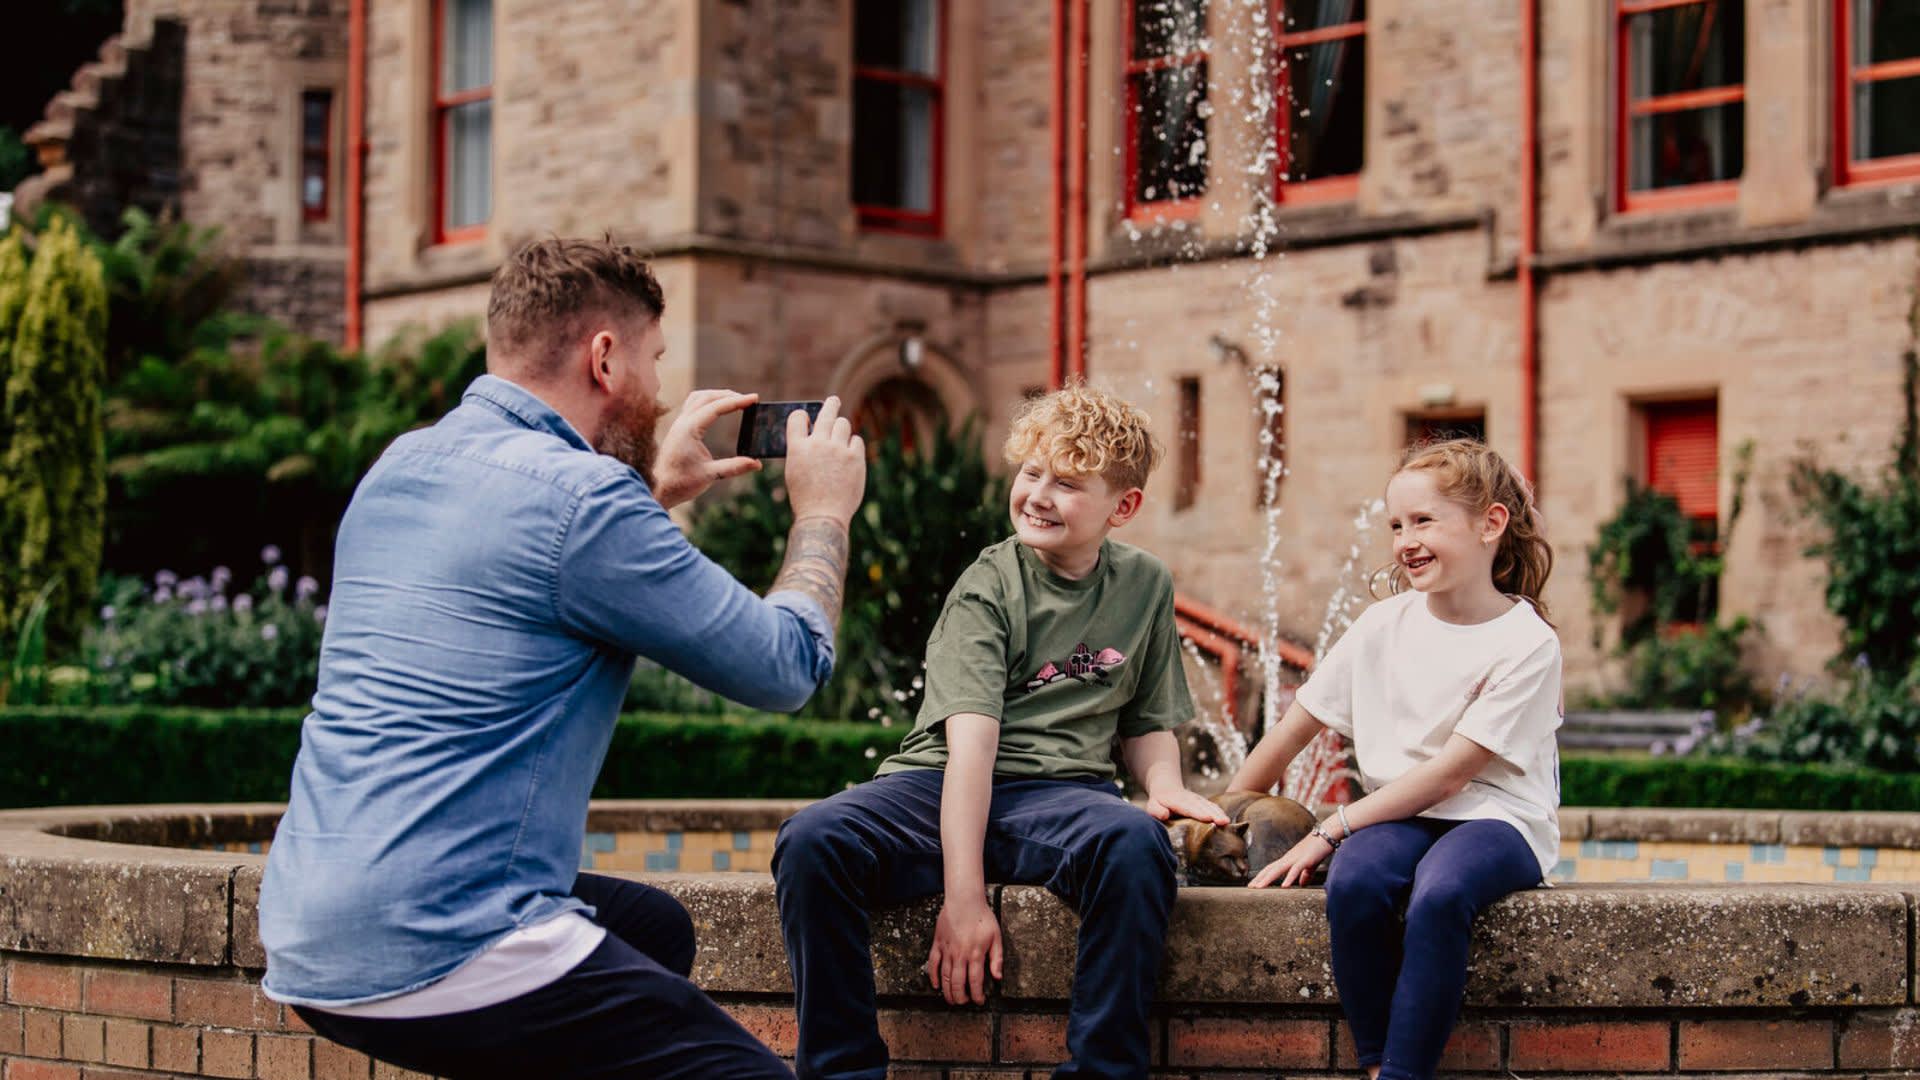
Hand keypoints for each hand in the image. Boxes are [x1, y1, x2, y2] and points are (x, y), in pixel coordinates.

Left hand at [652, 390, 762, 508]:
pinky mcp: (679, 428)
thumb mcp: (710, 475)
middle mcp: (683, 422)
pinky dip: (708, 401)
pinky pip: (693, 405)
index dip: (737, 401)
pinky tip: (717, 408)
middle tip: (749, 400)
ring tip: (735, 400)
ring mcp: (679, 423)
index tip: (754, 398)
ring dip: (717, 395)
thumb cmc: (681, 483)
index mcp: (689, 430)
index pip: (716, 407)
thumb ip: (734, 467)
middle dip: (729, 395)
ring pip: (699, 398)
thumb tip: (757, 463)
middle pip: (708, 397)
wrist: (658, 488)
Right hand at [783, 395, 865, 526]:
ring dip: (841, 427)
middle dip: (830, 404)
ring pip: (843, 423)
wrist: (823, 515)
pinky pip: (856, 440)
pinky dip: (853, 445)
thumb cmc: (806, 498)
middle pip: (826, 413)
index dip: (803, 415)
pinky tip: (850, 454)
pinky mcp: (855, 457)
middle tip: (833, 400)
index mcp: (797, 447)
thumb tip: (812, 437)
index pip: (797, 417)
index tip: (807, 416)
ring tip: (841, 432)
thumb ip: (802, 451)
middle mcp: (817, 443)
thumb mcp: (794, 472)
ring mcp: (837, 449)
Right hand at [926, 898, 1001, 1005]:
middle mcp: (960, 955)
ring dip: (948, 992)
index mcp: (976, 954)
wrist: (964, 900)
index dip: (977, 995)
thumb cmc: (982, 917)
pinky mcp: (938, 944)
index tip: (979, 1001)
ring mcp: (947, 950)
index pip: (975, 982)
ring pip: (945, 977)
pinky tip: (937, 985)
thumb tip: (997, 977)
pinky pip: (933, 964)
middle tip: (964, 1002)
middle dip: (961, 998)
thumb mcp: (996, 936)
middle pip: (958, 983)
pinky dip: (933, 977)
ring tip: (952, 1000)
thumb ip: (997, 958)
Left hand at [1143, 786, 1228, 825]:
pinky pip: (1212, 806)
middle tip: (1223, 822)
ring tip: (1227, 822)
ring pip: (1209, 805)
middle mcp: (1189, 799)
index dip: (1198, 813)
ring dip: (1219, 813)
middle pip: (1202, 806)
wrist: (1166, 786)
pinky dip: (1219, 812)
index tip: (1208, 818)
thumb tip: (1165, 815)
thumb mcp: (1152, 805)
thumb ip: (1156, 810)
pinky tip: (1226, 820)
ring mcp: (1197, 799)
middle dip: (1213, 814)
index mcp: (1177, 801)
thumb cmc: (1158, 801)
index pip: (1188, 807)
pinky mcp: (1202, 802)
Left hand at [1248, 832, 1333, 888]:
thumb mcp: (1311, 864)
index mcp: (1289, 859)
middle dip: (1260, 878)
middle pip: (1271, 869)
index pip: (1272, 868)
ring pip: (1278, 869)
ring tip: (1258, 887)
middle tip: (1250, 887)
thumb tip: (1301, 884)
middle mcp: (1289, 857)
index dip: (1262, 876)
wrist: (1328, 833)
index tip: (1254, 884)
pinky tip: (1284, 886)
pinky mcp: (1306, 859)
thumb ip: (1305, 874)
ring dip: (1267, 878)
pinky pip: (1295, 869)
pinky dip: (1289, 878)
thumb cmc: (1320, 847)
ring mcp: (1296, 857)